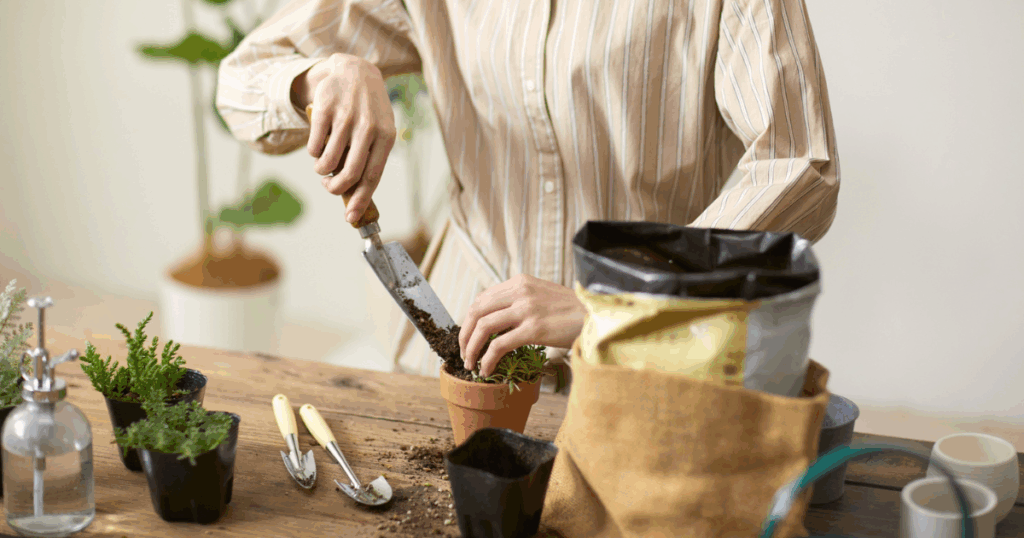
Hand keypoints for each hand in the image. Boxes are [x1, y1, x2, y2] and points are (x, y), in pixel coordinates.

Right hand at [292, 53, 396, 223]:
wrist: (355, 72)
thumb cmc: (368, 112)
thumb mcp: (379, 132)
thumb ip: (370, 159)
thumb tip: (357, 198)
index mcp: (386, 137)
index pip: (372, 176)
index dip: (360, 200)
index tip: (350, 217)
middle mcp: (368, 127)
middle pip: (349, 173)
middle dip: (335, 188)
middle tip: (329, 187)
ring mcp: (346, 117)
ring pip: (327, 162)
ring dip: (322, 171)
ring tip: (323, 166)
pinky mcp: (325, 109)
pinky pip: (314, 146)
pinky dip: (314, 153)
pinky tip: (319, 146)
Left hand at [459, 275, 586, 376]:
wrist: (597, 317)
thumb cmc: (572, 311)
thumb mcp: (542, 295)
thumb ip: (520, 301)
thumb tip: (497, 321)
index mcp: (520, 282)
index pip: (482, 299)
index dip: (470, 320)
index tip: (469, 337)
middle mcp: (520, 291)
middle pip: (477, 311)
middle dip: (465, 334)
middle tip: (464, 353)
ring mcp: (527, 309)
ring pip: (484, 327)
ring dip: (471, 348)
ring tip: (471, 364)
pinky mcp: (534, 329)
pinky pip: (499, 345)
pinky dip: (488, 359)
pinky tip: (487, 369)